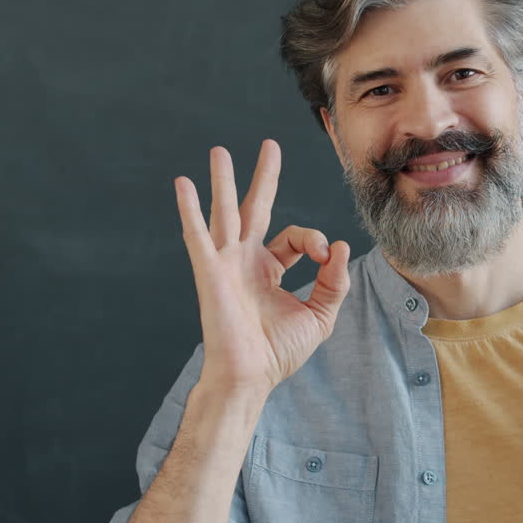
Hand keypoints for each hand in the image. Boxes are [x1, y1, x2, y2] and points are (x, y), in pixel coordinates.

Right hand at [174, 139, 350, 397]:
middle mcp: (246, 261)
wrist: (250, 376)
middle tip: (269, 146)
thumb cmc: (277, 352)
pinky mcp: (210, 272)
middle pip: (256, 209)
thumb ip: (334, 282)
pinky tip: (182, 185)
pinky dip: (189, 210)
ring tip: (218, 152)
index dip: (315, 240)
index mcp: (270, 269)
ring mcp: (225, 263)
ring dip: (222, 182)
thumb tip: (340, 247)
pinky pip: (197, 235)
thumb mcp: (319, 316)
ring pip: (225, 213)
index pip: (296, 238)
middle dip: (263, 177)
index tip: (326, 257)